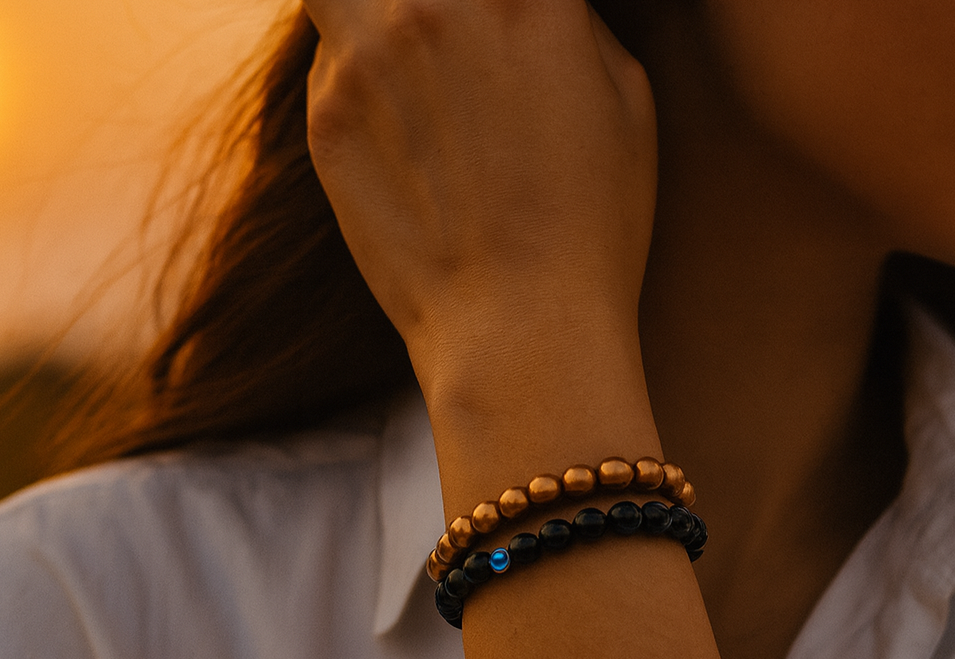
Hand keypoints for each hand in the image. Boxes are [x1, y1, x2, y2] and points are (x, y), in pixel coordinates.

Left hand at [303, 0, 657, 415]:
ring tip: (405, 51)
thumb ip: (571, 20)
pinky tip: (396, 123)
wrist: (519, 329)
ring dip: (372, 10)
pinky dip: (355, 65)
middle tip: (444, 30)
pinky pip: (328, 55)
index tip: (505, 19)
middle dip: (432, 4)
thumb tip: (535, 2)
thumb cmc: (592, 228)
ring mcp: (367, 56)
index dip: (505, 0)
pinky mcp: (327, 118)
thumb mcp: (627, 102)